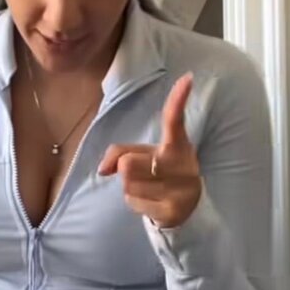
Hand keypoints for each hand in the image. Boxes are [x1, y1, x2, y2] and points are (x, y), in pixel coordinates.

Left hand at [97, 73, 201, 229]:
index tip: (187, 78)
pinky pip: (132, 202)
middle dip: (126, 168)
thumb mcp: (144, 155)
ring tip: (149, 187)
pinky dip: (135, 202)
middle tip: (144, 172)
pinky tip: (151, 201)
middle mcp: (181, 164)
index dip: (178, 99)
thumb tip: (102, 170)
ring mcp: (178, 189)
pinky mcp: (171, 211)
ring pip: (127, 184)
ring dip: (130, 187)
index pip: (174, 120)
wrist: (187, 209)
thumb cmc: (161, 173)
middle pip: (128, 163)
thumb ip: (119, 153)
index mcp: (176, 144)